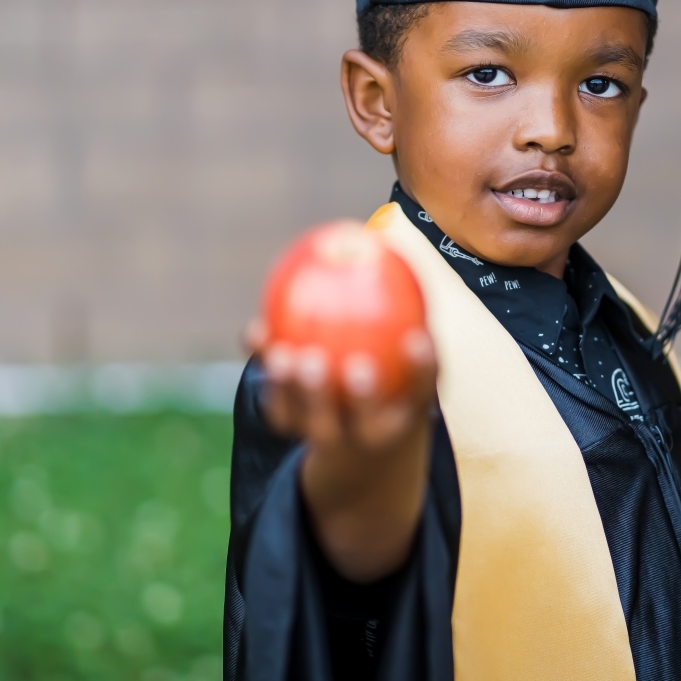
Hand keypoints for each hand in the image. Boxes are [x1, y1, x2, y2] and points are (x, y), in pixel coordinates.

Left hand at [243, 318, 436, 450]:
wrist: (356, 435)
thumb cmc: (385, 371)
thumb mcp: (399, 348)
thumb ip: (395, 305)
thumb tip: (372, 241)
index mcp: (408, 412)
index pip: (423, 390)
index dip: (423, 368)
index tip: (416, 338)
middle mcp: (373, 433)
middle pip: (367, 422)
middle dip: (362, 398)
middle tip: (353, 365)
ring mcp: (332, 438)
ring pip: (316, 424)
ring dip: (300, 391)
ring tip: (286, 355)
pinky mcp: (294, 432)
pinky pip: (277, 407)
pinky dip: (267, 373)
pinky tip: (256, 335)